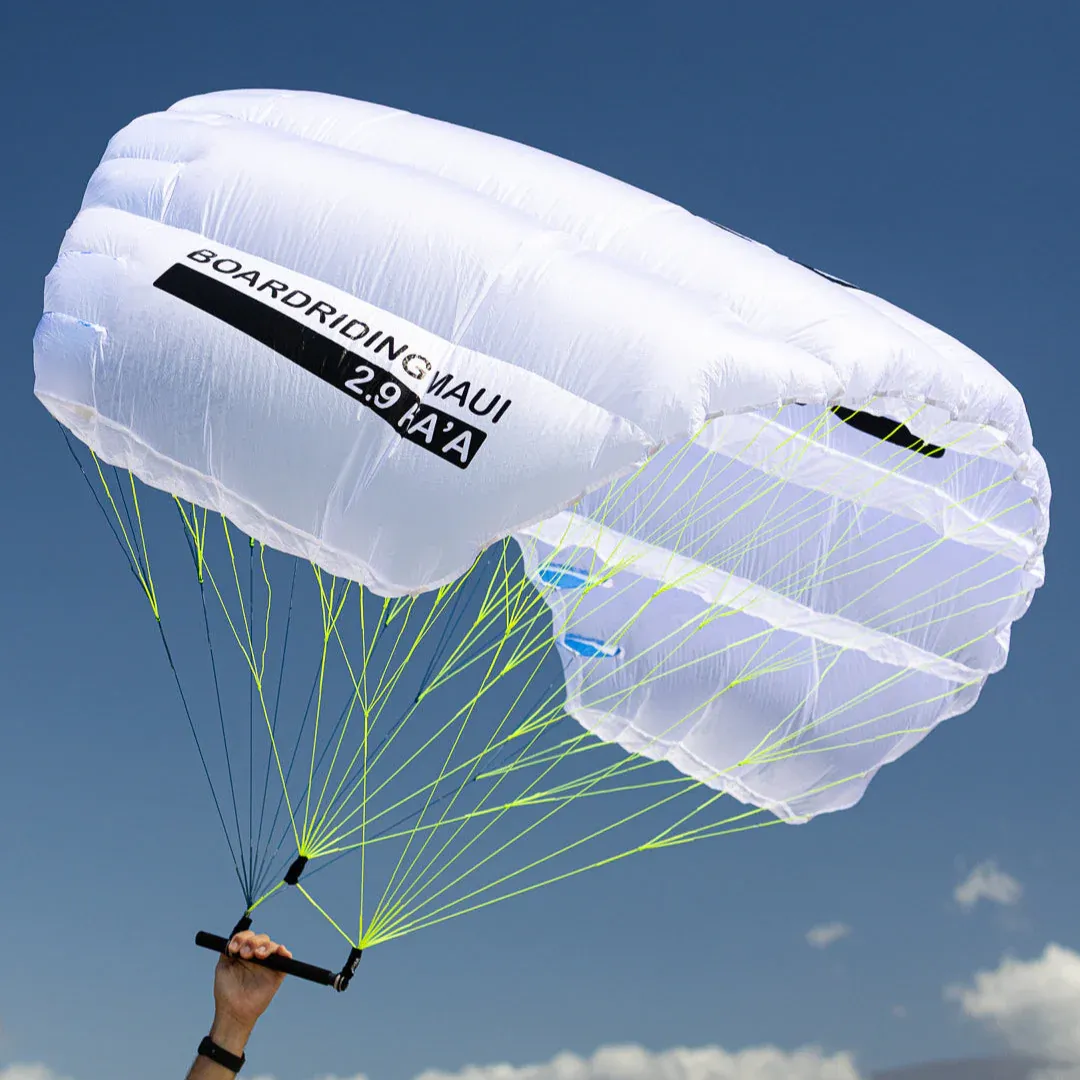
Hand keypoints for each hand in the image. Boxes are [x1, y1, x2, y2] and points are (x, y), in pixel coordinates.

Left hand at [210, 931, 292, 1053]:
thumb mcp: (222, 967)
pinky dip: (285, 953)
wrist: (233, 1011)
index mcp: (244, 953)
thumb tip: (232, 939)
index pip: (247, 937)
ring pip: (272, 946)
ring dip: (265, 946)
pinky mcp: (277, 973)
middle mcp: (257, 956)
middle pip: (261, 938)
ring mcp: (268, 964)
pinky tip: (280, 951)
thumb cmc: (226, 991)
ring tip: (257, 955)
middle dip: (252, 942)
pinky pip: (286, 959)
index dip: (241, 938)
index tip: (233, 949)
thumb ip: (227, 951)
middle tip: (244, 954)